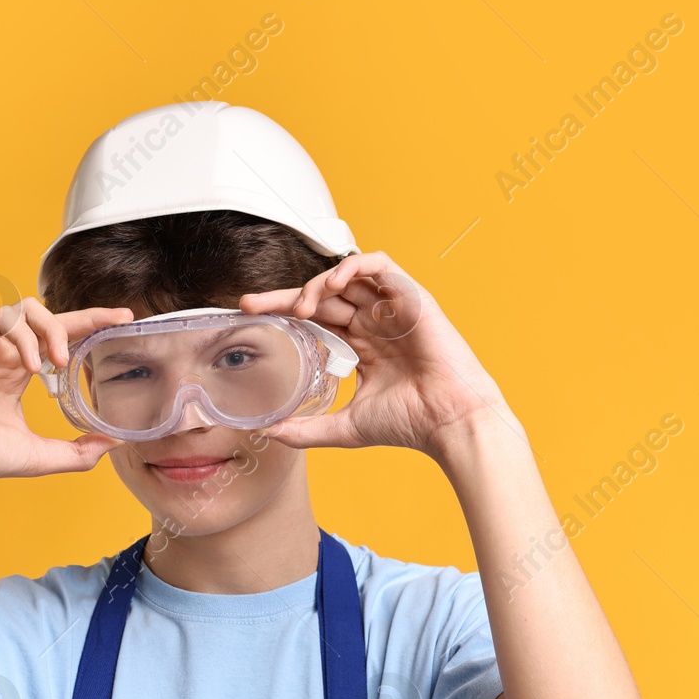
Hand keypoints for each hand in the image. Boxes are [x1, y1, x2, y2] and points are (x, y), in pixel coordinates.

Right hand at [0, 298, 132, 491]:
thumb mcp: (40, 455)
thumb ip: (78, 451)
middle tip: (97, 336)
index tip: (124, 319)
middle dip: (81, 319)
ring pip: (26, 309)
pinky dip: (22, 337)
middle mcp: (2, 352)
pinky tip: (30, 367)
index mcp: (18, 371)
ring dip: (50, 329)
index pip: (61, 336)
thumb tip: (114, 443)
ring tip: (57, 361)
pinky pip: (1, 318)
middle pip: (49, 315)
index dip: (92, 324)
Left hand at [239, 251, 519, 455]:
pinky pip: (378, 265)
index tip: (249, 316)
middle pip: (323, 295)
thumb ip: (306, 429)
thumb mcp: (345, 426)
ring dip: (317, 285)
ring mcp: (393, 307)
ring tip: (299, 308)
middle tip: (251, 304)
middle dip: (284, 296)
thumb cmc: (410, 423)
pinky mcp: (412, 296)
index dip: (282, 312)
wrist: (448, 421)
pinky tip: (330, 285)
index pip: (316, 318)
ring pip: (347, 277)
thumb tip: (268, 433)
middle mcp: (376, 322)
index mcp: (363, 344)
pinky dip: (351, 268)